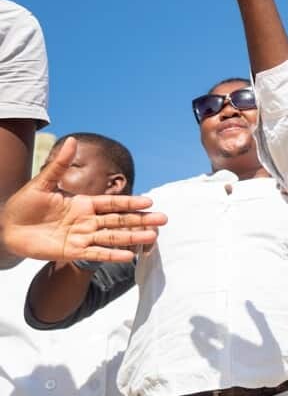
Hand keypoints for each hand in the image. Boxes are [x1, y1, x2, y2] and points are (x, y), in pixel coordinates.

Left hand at [1, 138, 167, 262]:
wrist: (6, 227)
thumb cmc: (23, 204)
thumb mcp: (41, 183)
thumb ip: (60, 165)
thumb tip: (71, 140)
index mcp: (82, 204)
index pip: (112, 203)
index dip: (130, 203)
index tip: (150, 201)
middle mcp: (86, 221)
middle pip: (119, 220)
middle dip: (141, 220)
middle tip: (163, 220)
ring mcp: (81, 237)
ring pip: (112, 236)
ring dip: (133, 237)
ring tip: (153, 236)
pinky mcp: (72, 252)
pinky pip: (96, 253)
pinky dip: (113, 255)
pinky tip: (130, 255)